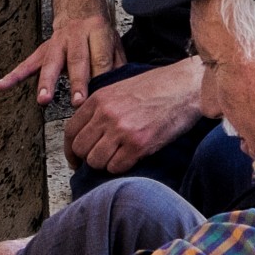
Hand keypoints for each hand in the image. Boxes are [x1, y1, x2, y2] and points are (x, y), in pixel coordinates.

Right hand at [0, 12, 123, 106]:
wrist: (80, 6)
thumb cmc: (99, 32)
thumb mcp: (114, 42)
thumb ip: (117, 64)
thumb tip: (119, 88)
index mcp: (97, 32)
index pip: (100, 56)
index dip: (101, 74)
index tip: (102, 94)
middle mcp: (75, 36)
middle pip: (76, 60)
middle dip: (77, 81)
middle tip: (77, 101)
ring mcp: (57, 43)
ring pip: (51, 62)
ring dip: (46, 81)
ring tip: (42, 99)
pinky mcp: (43, 49)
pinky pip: (27, 63)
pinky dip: (14, 75)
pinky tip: (1, 85)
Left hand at [62, 63, 206, 175]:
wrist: (184, 87)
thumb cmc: (157, 87)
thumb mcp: (119, 89)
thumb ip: (100, 108)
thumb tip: (87, 133)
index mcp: (99, 99)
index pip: (71, 130)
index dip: (70, 149)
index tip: (75, 158)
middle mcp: (106, 114)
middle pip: (80, 148)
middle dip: (87, 158)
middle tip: (99, 159)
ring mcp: (122, 130)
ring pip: (96, 161)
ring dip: (105, 164)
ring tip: (117, 157)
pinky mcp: (139, 144)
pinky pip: (117, 167)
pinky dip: (121, 167)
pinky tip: (131, 158)